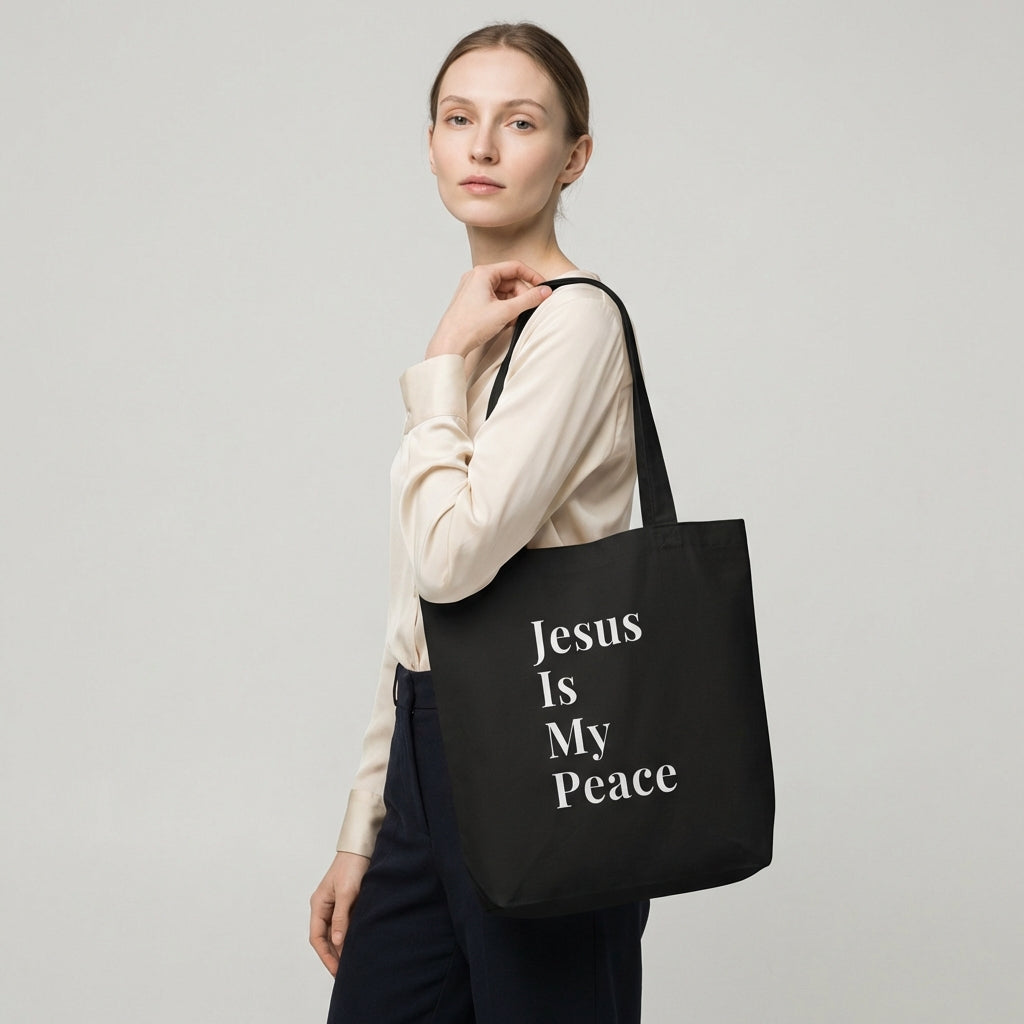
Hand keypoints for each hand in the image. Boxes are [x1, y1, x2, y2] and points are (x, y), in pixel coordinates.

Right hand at [309, 850, 370, 975]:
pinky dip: (348, 936)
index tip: (336, 970)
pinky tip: (357, 945)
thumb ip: (341, 918)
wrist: (362, 848)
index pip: (317, 937)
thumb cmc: (351, 867)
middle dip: (333, 956)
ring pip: (335, 933)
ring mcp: (334, 905)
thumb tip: (336, 942)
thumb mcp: (346, 893)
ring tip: (351, 963)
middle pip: (324, 938)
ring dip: (341, 947)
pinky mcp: (346, 903)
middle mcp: (324, 907)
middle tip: (344, 973)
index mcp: (318, 905)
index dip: (325, 956)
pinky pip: (344, 925)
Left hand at [426, 261, 552, 359]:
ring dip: (512, 304)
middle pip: (509, 280)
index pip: (515, 267)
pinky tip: (504, 321)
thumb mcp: (505, 312)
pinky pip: (494, 299)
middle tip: (525, 310)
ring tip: (512, 320)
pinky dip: (502, 309)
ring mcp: (473, 289)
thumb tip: (544, 292)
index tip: (542, 288)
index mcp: (482, 273)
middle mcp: (476, 277)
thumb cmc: (468, 327)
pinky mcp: (472, 301)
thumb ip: (528, 300)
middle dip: (520, 296)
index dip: (532, 276)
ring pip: (502, 291)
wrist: (450, 344)